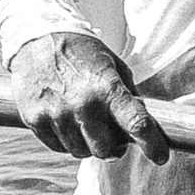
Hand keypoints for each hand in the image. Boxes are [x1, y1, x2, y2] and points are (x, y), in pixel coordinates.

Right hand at [9, 32, 171, 163]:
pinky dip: (66, 141)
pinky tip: (67, 123)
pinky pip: (57, 147)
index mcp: (108, 88)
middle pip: (105, 150)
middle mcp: (82, 104)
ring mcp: (56, 114)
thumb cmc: (82, 54)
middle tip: (114, 139)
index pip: (137, 124)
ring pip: (80, 152)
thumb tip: (144, 126)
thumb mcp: (114, 66)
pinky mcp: (34, 119)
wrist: (38, 37)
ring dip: (88, 145)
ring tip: (87, 125)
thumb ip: (129, 97)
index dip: (153, 145)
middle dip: (114, 148)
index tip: (160, 157)